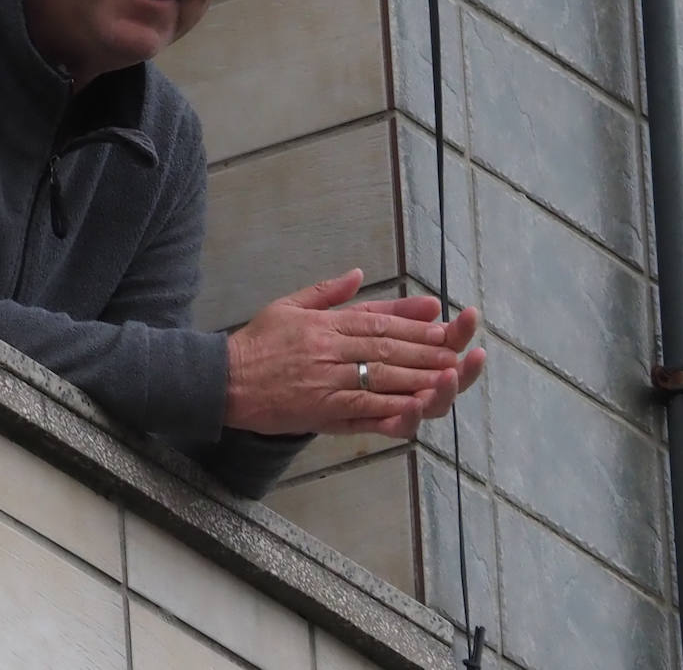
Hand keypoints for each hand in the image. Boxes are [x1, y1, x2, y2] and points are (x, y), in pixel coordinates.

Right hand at [224, 269, 484, 438]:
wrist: (223, 379)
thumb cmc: (257, 343)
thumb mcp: (288, 305)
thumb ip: (327, 292)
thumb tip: (359, 273)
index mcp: (324, 323)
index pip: (376, 321)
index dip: (412, 325)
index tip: (442, 327)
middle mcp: (329, 348)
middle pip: (387, 348)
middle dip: (426, 351)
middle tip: (459, 352)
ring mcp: (327, 379)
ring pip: (382, 377)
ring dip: (420, 378)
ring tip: (450, 378)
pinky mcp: (321, 408)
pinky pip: (364, 408)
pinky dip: (393, 408)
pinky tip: (417, 409)